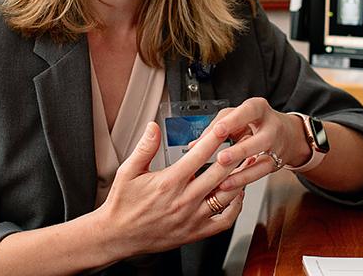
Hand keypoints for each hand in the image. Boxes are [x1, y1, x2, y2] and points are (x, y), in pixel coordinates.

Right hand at [96, 121, 244, 258]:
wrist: (117, 236)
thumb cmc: (122, 204)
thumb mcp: (127, 171)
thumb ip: (144, 147)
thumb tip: (154, 127)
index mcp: (169, 182)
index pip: (199, 155)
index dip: (215, 139)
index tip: (225, 127)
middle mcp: (184, 200)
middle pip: (220, 173)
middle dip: (235, 155)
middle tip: (244, 142)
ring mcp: (192, 218)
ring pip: (227, 196)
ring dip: (239, 179)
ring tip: (245, 165)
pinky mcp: (195, 232)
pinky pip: (224, 221)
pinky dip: (235, 208)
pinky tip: (237, 196)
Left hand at [200, 97, 311, 192]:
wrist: (285, 133)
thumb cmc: (253, 122)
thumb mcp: (235, 116)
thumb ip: (214, 128)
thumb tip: (194, 145)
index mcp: (259, 108)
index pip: (248, 111)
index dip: (234, 121)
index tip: (218, 130)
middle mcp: (271, 126)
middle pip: (259, 139)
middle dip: (240, 150)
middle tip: (221, 158)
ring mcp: (276, 146)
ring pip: (263, 160)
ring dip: (242, 171)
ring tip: (224, 180)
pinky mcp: (276, 162)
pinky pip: (261, 173)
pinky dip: (245, 179)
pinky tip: (230, 185)